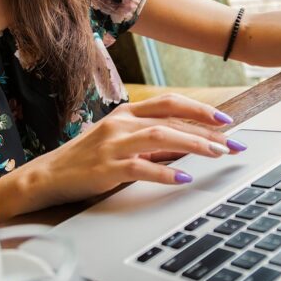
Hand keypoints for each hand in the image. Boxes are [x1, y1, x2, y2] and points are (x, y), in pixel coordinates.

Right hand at [22, 93, 246, 207]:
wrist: (47, 176)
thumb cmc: (87, 160)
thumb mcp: (119, 142)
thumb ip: (150, 141)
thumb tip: (188, 145)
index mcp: (126, 113)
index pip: (169, 103)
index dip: (200, 109)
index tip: (226, 121)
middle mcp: (121, 123)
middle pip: (171, 119)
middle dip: (207, 131)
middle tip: (233, 144)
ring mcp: (113, 144)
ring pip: (161, 136)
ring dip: (193, 144)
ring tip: (217, 154)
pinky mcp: (106, 168)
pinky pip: (141, 167)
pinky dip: (165, 171)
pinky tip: (183, 178)